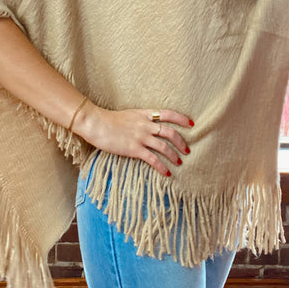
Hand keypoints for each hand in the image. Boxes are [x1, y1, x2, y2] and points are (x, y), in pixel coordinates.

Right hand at [76, 103, 192, 176]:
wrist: (96, 123)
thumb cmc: (109, 119)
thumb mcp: (129, 115)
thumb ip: (140, 119)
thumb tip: (149, 126)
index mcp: (144, 114)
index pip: (168, 114)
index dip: (182, 119)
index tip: (191, 124)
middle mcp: (146, 125)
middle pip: (170, 132)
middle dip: (181, 142)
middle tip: (187, 150)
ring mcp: (141, 137)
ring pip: (164, 146)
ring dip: (174, 155)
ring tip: (179, 162)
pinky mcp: (134, 149)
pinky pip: (153, 159)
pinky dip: (162, 167)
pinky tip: (167, 173)